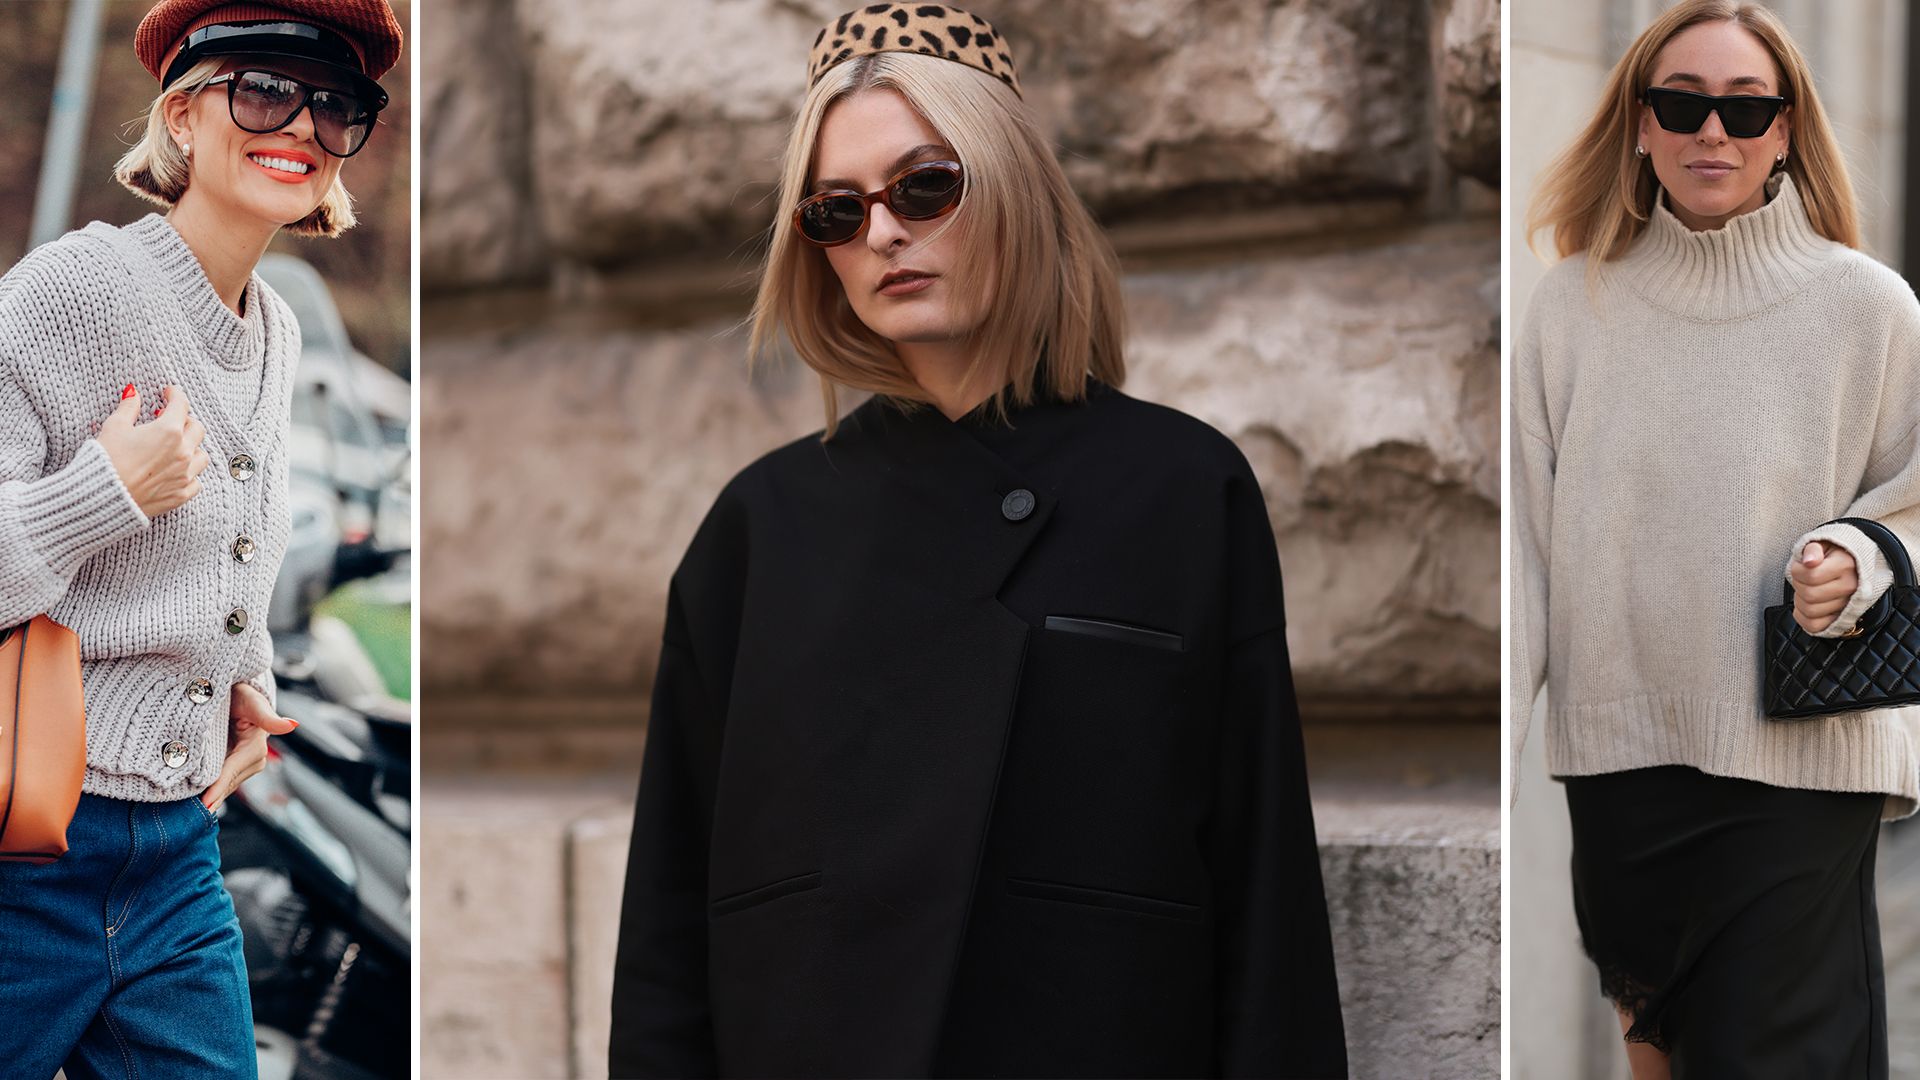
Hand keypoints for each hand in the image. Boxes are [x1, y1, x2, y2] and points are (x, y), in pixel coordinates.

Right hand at [96, 385, 207, 517]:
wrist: (102, 496)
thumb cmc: (106, 459)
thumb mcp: (115, 427)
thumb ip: (128, 408)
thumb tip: (133, 393)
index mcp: (169, 431)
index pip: (181, 405)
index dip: (175, 395)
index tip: (169, 393)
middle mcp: (183, 452)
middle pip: (197, 429)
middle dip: (185, 420)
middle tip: (170, 419)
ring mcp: (185, 474)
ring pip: (202, 456)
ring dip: (192, 447)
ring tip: (176, 446)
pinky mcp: (181, 494)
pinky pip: (196, 482)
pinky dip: (190, 474)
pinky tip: (178, 471)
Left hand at [202, 682, 298, 811]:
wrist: (236, 695)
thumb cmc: (242, 695)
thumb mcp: (252, 701)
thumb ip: (268, 717)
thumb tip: (293, 725)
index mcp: (256, 746)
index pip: (233, 770)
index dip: (219, 787)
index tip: (205, 804)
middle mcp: (255, 760)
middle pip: (228, 782)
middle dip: (212, 797)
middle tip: (190, 816)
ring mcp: (245, 767)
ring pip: (225, 786)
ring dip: (210, 797)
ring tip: (188, 814)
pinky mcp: (235, 769)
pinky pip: (221, 783)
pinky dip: (209, 791)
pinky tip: (195, 802)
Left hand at [1790, 540, 1858, 633]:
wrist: (1851, 565)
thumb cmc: (1831, 554)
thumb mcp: (1822, 543)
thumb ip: (1812, 549)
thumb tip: (1809, 561)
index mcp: (1846, 565)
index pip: (1812, 576)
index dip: (1797, 571)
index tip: (1799, 566)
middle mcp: (1850, 586)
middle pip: (1810, 595)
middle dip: (1798, 585)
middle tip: (1801, 578)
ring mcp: (1847, 604)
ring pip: (1811, 611)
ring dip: (1799, 600)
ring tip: (1805, 589)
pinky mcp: (1840, 618)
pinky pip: (1815, 625)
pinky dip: (1802, 617)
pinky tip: (1804, 604)